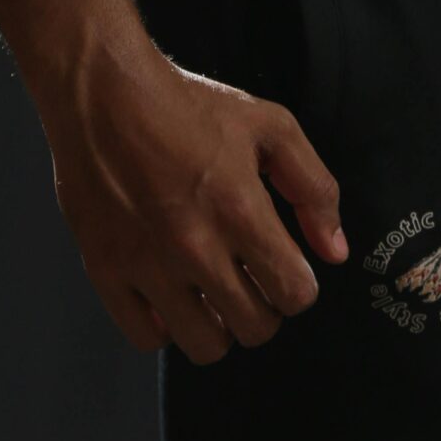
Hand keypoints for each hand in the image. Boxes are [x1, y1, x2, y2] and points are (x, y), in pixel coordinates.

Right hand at [41, 48, 348, 361]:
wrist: (105, 95)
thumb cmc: (186, 107)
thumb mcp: (270, 127)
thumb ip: (313, 188)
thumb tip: (334, 250)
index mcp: (239, 208)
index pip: (294, 292)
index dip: (299, 285)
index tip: (287, 271)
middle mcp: (194, 246)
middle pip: (255, 326)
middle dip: (265, 307)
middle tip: (253, 280)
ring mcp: (146, 264)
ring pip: (205, 345)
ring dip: (220, 325)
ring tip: (215, 293)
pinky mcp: (106, 272)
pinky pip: (147, 337)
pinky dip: (165, 325)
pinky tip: (172, 293)